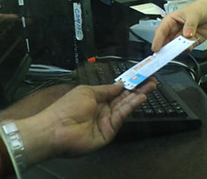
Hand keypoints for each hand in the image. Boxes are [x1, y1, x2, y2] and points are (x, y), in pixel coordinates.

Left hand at [24, 80, 155, 159]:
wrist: (55, 129)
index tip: (141, 75)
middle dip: (138, 88)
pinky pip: (122, 116)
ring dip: (138, 95)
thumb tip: (121, 83)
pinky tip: (140, 97)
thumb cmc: (66, 108)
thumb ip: (106, 89)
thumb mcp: (87, 91)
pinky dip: (132, 106)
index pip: (117, 90)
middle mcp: (103, 109)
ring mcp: (107, 121)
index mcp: (97, 99)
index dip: (129, 83)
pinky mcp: (109, 131)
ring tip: (150, 85)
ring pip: (126, 106)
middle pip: (124, 97)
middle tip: (151, 80)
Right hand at [152, 0, 206, 51]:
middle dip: (165, 48)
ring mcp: (182, 37)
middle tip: (165, 54)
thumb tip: (186, 34)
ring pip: (175, 47)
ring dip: (177, 49)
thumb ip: (190, 25)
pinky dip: (187, 49)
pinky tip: (189, 46)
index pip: (161, 31)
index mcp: (171, 20)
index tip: (156, 48)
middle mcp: (175, 30)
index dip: (157, 40)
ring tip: (180, 48)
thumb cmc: (200, 9)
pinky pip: (186, 49)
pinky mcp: (190, 42)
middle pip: (166, 42)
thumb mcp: (194, 14)